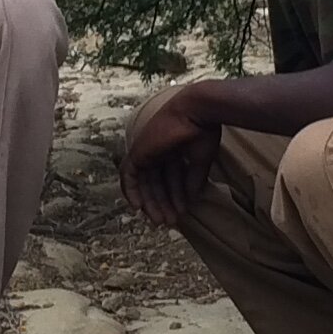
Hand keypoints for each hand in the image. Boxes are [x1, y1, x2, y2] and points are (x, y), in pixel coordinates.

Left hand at [118, 87, 221, 228]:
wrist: (198, 112)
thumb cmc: (203, 131)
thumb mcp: (200, 160)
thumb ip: (193, 179)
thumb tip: (191, 198)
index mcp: (173, 149)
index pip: (170, 178)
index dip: (175, 196)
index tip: (182, 212)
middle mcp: (158, 150)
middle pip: (156, 182)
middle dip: (163, 203)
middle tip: (170, 222)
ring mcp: (147, 150)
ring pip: (144, 183)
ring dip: (151, 202)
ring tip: (161, 220)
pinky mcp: (139, 151)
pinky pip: (128, 175)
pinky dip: (131, 191)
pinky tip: (140, 207)